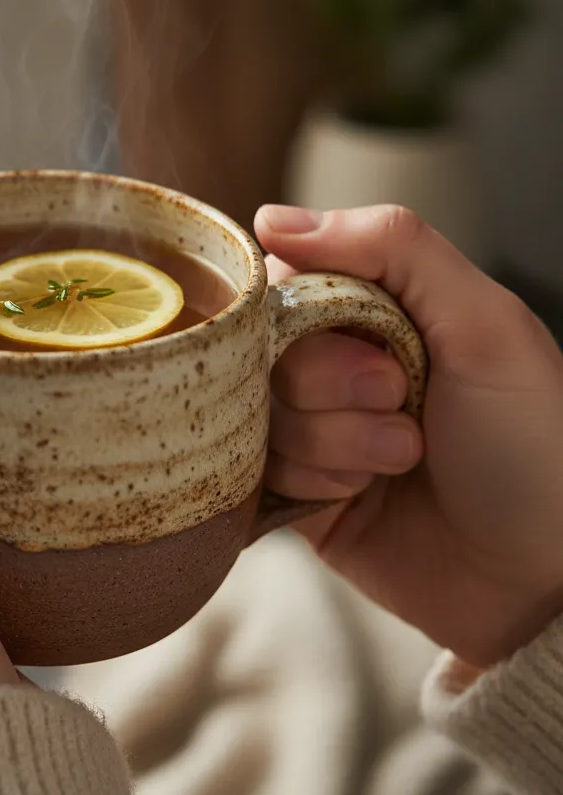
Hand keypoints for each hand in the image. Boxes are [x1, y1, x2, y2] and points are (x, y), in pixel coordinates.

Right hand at [256, 204, 562, 667]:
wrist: (538, 576)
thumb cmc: (534, 444)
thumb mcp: (486, 324)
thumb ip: (393, 247)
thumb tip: (273, 218)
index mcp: (379, 311)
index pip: (287, 280)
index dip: (307, 311)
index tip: (368, 342)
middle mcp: (338, 364)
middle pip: (265, 349)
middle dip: (332, 383)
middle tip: (400, 400)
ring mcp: (316, 427)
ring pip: (261, 411)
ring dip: (335, 440)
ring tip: (403, 459)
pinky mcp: (297, 489)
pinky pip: (259, 469)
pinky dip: (314, 480)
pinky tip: (362, 495)